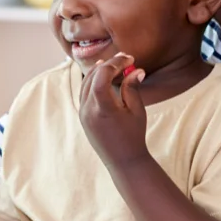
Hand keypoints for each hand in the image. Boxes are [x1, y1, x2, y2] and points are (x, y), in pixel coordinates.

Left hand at [79, 52, 148, 167]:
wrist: (123, 161)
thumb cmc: (133, 136)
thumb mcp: (137, 111)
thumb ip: (133, 88)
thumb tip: (136, 69)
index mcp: (103, 109)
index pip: (102, 76)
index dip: (115, 63)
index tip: (130, 59)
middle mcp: (88, 110)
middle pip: (93, 77)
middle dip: (108, 65)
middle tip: (125, 59)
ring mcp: (83, 114)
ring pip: (86, 83)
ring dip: (99, 71)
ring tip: (114, 64)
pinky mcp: (82, 117)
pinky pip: (84, 93)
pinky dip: (92, 82)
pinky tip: (102, 76)